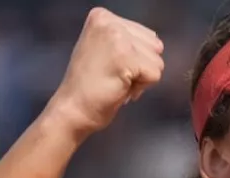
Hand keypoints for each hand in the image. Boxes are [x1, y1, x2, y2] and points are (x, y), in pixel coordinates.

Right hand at [46, 7, 165, 135]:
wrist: (72, 109)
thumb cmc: (89, 86)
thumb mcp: (104, 50)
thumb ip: (127, 40)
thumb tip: (157, 43)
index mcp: (102, 16)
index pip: (147, 36)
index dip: (136, 59)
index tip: (111, 67)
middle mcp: (110, 21)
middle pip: (155, 46)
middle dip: (141, 67)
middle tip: (114, 76)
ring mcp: (117, 38)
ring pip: (157, 61)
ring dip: (141, 78)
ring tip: (116, 82)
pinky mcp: (125, 57)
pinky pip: (155, 75)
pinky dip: (141, 88)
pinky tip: (120, 88)